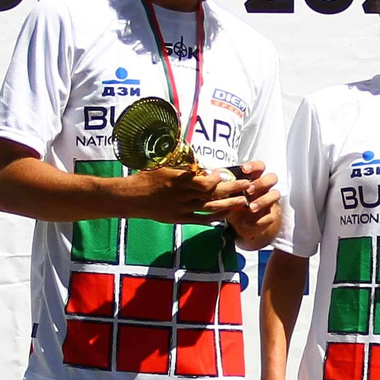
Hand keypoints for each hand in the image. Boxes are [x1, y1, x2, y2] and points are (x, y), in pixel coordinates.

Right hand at [122, 160, 245, 221]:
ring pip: (209, 209)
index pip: (203, 182)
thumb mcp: (163, 165)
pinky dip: (213, 218)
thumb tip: (198, 159)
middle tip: (247, 186)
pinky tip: (225, 216)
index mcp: (179, 181)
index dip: (217, 179)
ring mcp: (181, 210)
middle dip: (232, 190)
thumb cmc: (146, 177)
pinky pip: (200, 220)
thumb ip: (181, 164)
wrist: (131, 198)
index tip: (225, 172)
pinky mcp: (179, 219)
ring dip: (228, 206)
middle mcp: (182, 196)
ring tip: (243, 202)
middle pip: (212, 195)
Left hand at [205, 160, 282, 247]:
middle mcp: (264, 188)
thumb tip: (208, 176)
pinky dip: (258, 221)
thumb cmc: (234, 203)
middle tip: (248, 190)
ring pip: (275, 195)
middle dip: (261, 183)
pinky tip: (246, 223)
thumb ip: (222, 186)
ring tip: (250, 208)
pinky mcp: (270, 216)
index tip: (244, 169)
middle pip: (272, 178)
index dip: (254, 166)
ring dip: (263, 200)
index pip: (260, 166)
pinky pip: (270, 217)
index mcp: (254, 178)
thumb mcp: (227, 194)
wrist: (242, 223)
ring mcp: (269, 201)